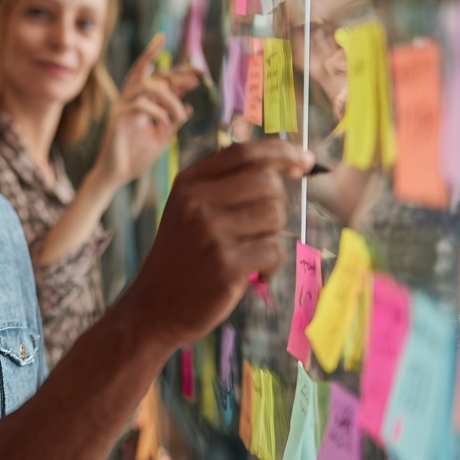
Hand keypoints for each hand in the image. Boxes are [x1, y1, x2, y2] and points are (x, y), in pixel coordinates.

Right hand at [93, 34, 199, 189]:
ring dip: (168, 97)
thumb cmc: (136, 159)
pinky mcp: (116, 118)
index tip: (195, 81)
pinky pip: (139, 104)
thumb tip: (189, 107)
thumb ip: (173, 122)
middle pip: (144, 72)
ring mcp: (121, 107)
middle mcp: (128, 101)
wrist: (117, 176)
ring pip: (144, 86)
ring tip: (179, 114)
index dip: (175, 78)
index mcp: (138, 104)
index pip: (155, 81)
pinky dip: (157, 112)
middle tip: (194, 80)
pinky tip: (166, 124)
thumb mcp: (162, 139)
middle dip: (171, 73)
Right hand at [131, 140, 312, 348]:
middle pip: (265, 180)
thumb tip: (282, 166)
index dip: (281, 152)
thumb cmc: (183, 258)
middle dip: (277, 201)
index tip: (306, 160)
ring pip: (273, 214)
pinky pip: (274, 250)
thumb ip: (223, 186)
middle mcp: (195, 202)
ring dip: (272, 235)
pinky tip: (253, 274)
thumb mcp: (188, 211)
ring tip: (252, 252)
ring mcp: (209, 232)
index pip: (243, 152)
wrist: (153, 308)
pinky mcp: (225, 264)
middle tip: (263, 227)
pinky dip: (272, 265)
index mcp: (187, 183)